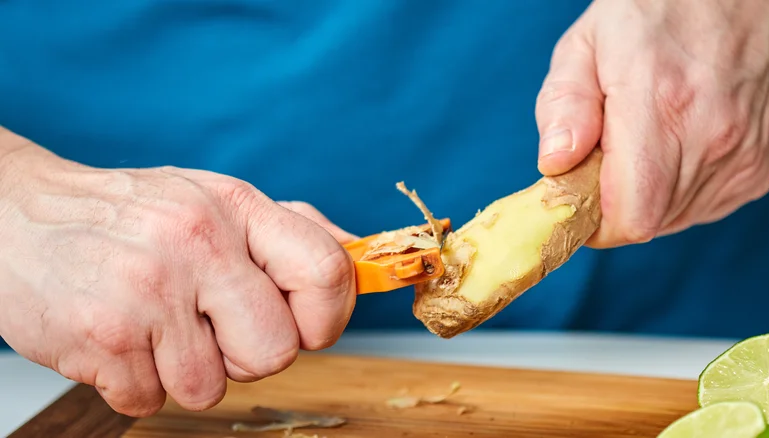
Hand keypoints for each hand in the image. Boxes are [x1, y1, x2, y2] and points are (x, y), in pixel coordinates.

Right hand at [0, 130, 356, 416]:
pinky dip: (138, 383)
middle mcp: (198, 244)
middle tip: (212, 328)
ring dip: (187, 371)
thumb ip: (289, 229)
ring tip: (156, 326)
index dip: (329, 317)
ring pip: (212, 388)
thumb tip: (356, 257)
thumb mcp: (214, 199)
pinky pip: (152, 402)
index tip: (307, 326)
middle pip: (277, 352)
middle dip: (250, 355)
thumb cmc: (130, 215)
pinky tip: (120, 338)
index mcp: (236, 207)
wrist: (15, 214)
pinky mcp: (104, 337)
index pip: (327, 272)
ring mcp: (149, 293)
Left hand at [535, 0, 768, 247]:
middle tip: (607, 154)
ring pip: (675, 218)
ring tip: (647, 139)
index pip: (629, 216)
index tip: (574, 195)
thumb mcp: (587, 43)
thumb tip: (556, 164)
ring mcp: (744, 154)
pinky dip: (680, 189)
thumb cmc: (657, 11)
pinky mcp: (763, 165)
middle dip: (612, 201)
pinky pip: (706, 205)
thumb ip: (564, 106)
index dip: (592, 220)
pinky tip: (677, 144)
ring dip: (647, 194)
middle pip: (647, 222)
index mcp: (659, 103)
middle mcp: (712, 136)